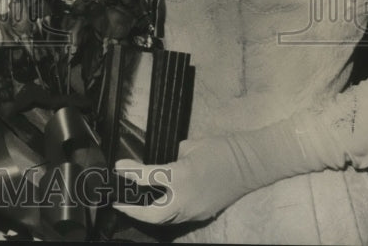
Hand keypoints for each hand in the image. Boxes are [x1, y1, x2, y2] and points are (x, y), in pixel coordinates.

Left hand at [113, 137, 244, 224]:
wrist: (250, 163)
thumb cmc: (219, 149)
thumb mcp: (189, 146)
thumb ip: (171, 157)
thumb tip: (161, 163)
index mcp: (181, 176)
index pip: (147, 177)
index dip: (129, 172)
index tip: (118, 167)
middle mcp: (186, 198)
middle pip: (153, 215)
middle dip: (134, 211)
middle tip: (120, 204)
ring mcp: (196, 210)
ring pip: (166, 220)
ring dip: (149, 214)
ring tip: (135, 205)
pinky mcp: (204, 213)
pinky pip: (180, 217)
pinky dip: (166, 212)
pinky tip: (158, 203)